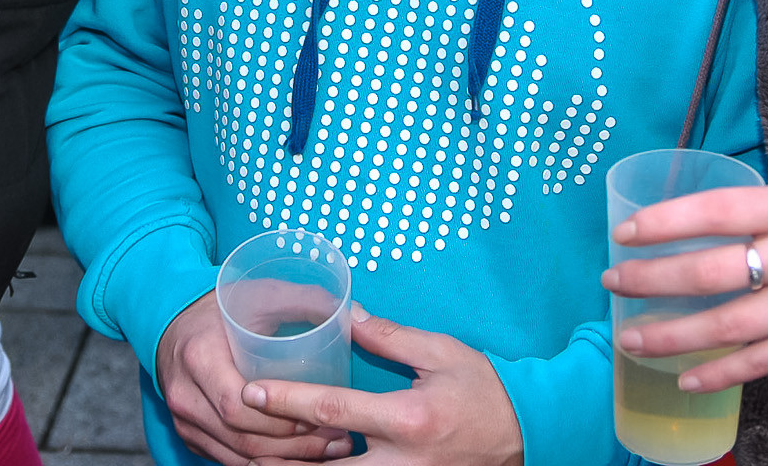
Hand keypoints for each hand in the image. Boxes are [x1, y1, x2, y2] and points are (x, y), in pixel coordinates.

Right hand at [155, 292, 352, 465]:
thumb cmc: (223, 306)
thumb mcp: (261, 294)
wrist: (175, 319)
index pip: (236, 405)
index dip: (280, 418)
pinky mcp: (190, 433)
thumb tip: (354, 313)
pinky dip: (263, 460)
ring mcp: (184, 418)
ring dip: (283, 459)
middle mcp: (186, 393)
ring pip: (236, 454)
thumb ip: (305, 300)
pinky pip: (228, 458)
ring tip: (328, 450)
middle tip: (337, 440)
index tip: (321, 415)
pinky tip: (297, 456)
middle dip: (292, 445)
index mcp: (200, 357)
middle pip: (240, 436)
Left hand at [242, 305, 522, 465]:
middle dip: (276, 459)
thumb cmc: (485, 391)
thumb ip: (391, 338)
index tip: (251, 392)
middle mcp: (401, 463)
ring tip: (258, 460)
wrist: (528, 437)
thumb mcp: (443, 353)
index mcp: (408, 419)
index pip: (333, 409)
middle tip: (239, 444)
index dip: (288, 400)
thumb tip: (348, 316)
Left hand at [601, 184, 767, 392]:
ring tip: (632, 338)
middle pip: (712, 270)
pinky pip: (762, 362)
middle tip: (615, 282)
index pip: (717, 210)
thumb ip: (760, 213)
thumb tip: (693, 224)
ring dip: (673, 335)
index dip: (666, 222)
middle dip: (654, 279)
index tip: (625, 232)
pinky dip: (719, 374)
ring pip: (729, 325)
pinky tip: (685, 378)